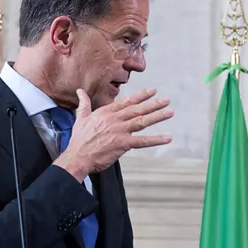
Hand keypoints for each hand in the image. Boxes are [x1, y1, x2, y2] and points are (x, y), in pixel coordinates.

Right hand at [54, 88, 172, 179]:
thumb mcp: (80, 118)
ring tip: (170, 112)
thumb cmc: (79, 140)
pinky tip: (167, 138)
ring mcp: (119, 131)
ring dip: (157, 116)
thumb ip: (84, 104)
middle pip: (137, 110)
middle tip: (166, 100)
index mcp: (105, 112)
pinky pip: (143, 141)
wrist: (77, 157)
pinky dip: (156, 140)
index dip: (141, 96)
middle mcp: (114, 119)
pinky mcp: (123, 144)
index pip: (127, 102)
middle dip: (153, 104)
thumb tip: (80, 91)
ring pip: (142, 122)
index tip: (152, 91)